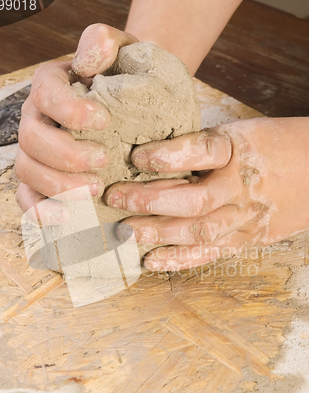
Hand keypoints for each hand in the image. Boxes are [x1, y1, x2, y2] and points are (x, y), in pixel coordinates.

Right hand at [15, 24, 136, 223]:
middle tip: (103, 161)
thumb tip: (86, 62)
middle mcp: (35, 118)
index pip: (46, 95)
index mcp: (50, 86)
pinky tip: (68, 217)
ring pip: (27, 171)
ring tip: (95, 190)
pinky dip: (41, 212)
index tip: (104, 121)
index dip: (70, 111)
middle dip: (66, 155)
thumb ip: (101, 43)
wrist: (131, 103)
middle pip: (32, 140)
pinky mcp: (40, 180)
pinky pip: (27, 199)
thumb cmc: (124, 79)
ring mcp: (34, 152)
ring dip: (58, 185)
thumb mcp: (120, 50)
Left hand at [104, 117, 308, 269]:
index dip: (169, 155)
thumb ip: (206, 144)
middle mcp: (242, 187)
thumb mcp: (245, 132)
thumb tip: (154, 151)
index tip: (137, 155)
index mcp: (242, 150)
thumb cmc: (276, 146)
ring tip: (124, 232)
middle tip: (115, 198)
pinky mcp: (247, 239)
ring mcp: (245, 218)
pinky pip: (212, 253)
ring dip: (158, 233)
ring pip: (199, 231)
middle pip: (195, 200)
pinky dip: (180, 260)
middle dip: (150, 200)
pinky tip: (151, 261)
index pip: (202, 150)